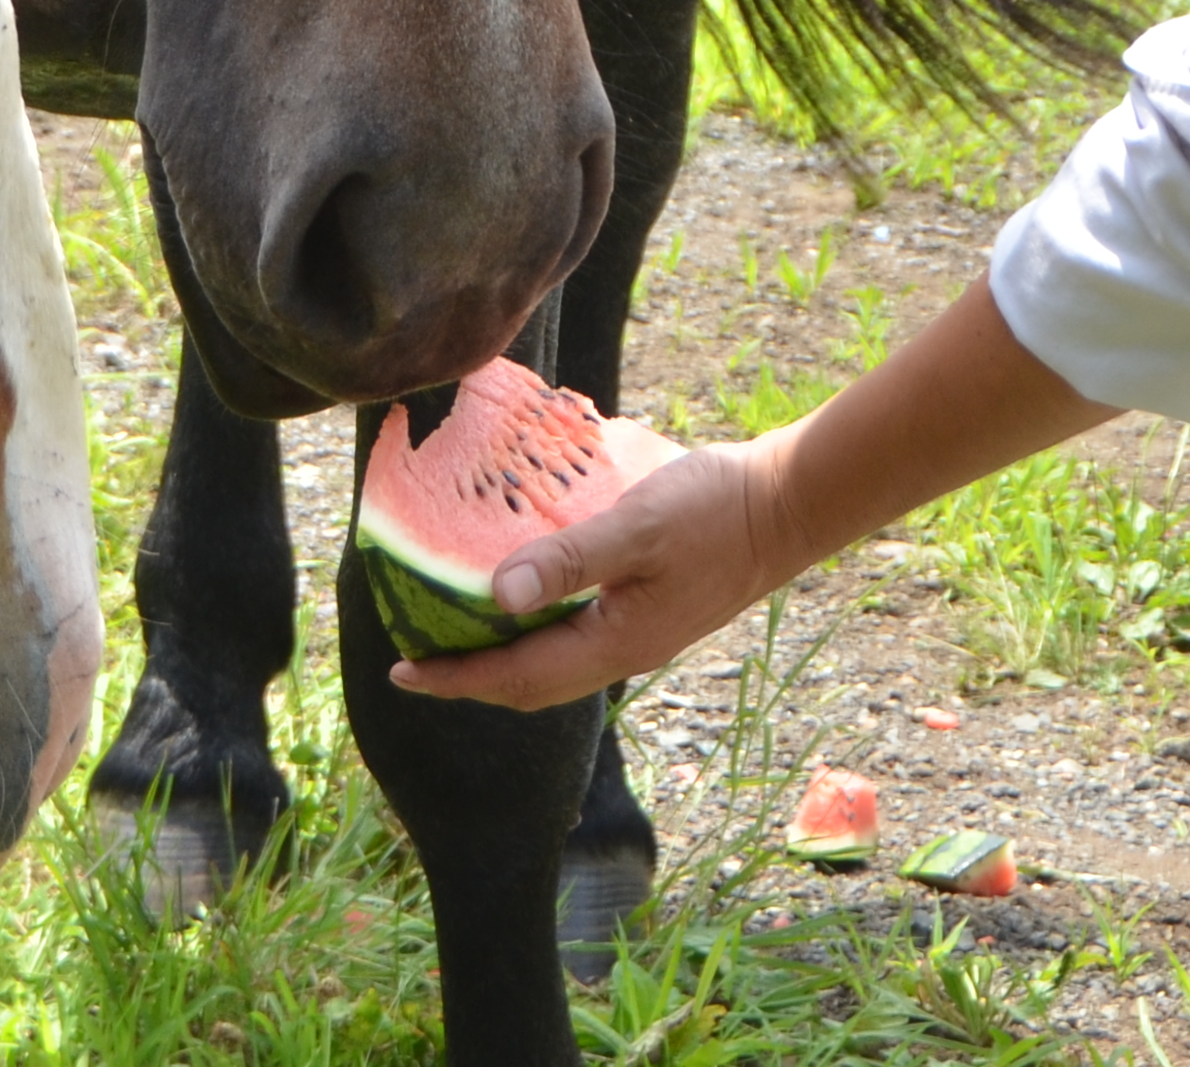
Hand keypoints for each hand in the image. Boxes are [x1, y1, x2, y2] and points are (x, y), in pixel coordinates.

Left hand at [387, 430, 811, 714]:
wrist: (788, 505)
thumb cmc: (715, 509)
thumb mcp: (638, 525)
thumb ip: (568, 558)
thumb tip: (496, 594)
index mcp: (615, 643)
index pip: (517, 678)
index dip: (456, 678)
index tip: (401, 673)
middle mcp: (624, 652)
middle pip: (532, 685)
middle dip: (472, 678)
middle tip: (418, 656)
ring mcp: (642, 635)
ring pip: (555, 665)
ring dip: (504, 657)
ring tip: (458, 627)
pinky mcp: (653, 611)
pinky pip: (579, 638)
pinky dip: (538, 630)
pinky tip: (524, 592)